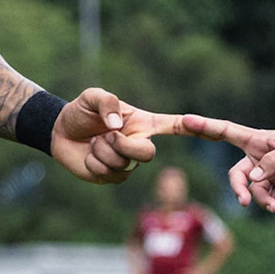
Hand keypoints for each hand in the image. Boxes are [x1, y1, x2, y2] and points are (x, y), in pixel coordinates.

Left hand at [50, 87, 182, 183]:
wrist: (60, 132)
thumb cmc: (81, 111)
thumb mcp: (92, 97)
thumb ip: (107, 103)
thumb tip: (117, 126)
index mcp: (143, 124)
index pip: (175, 126)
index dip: (195, 129)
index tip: (214, 130)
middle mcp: (138, 144)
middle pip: (147, 154)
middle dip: (124, 147)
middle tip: (107, 136)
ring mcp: (126, 163)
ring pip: (122, 165)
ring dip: (101, 151)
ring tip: (93, 141)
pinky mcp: (112, 177)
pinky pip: (107, 174)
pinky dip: (93, 163)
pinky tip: (89, 155)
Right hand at [181, 115, 274, 212]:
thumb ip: (274, 162)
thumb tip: (253, 181)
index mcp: (259, 139)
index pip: (226, 132)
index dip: (204, 126)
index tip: (184, 119)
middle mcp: (259, 157)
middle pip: (236, 176)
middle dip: (238, 189)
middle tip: (243, 201)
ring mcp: (270, 174)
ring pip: (254, 192)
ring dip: (264, 200)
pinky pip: (271, 199)